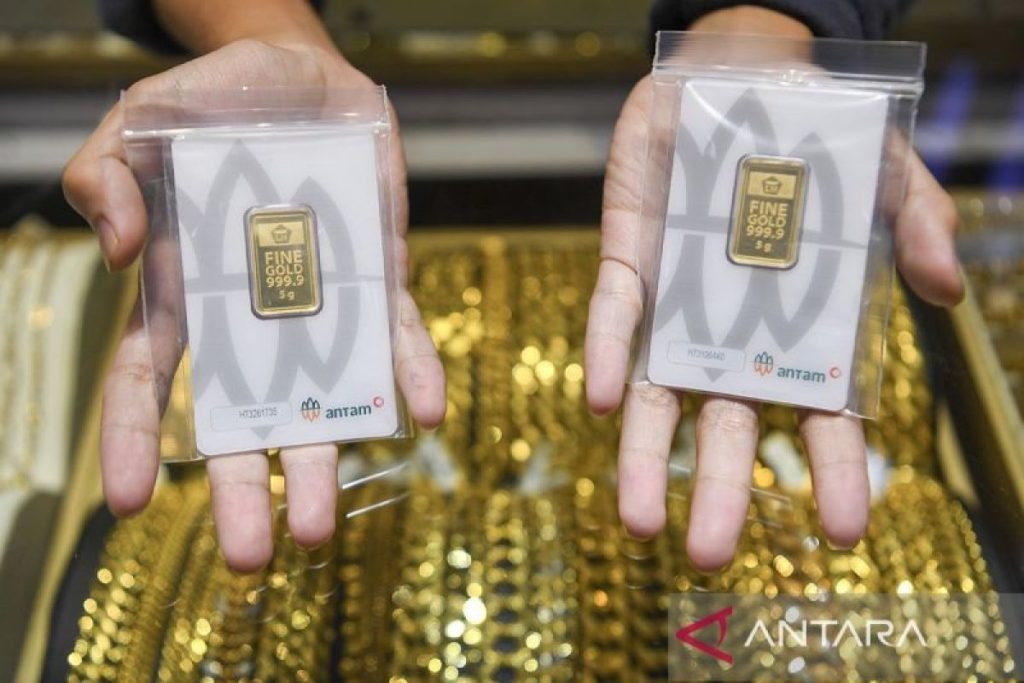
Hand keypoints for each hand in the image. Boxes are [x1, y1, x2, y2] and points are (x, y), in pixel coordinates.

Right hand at [63, 40, 445, 571]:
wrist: (301, 75)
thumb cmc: (211, 105)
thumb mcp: (139, 123)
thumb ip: (106, 177)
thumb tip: (119, 256)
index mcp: (186, 292)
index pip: (150, 379)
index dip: (135, 439)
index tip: (129, 503)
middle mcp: (257, 315)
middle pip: (246, 416)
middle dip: (245, 488)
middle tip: (247, 560)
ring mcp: (324, 303)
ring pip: (325, 393)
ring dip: (328, 456)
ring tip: (322, 527)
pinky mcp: (381, 276)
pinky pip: (400, 334)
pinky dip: (414, 371)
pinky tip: (427, 413)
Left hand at [585, 9, 962, 571]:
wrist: (734, 77)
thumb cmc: (816, 135)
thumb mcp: (882, 171)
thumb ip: (917, 222)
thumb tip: (946, 291)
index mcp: (802, 330)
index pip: (824, 417)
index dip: (834, 474)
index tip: (843, 534)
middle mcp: (734, 336)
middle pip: (729, 429)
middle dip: (721, 493)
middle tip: (711, 558)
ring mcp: (677, 308)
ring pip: (659, 398)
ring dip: (647, 459)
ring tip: (639, 526)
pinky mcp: (630, 265)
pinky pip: (616, 318)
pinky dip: (613, 357)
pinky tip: (608, 402)